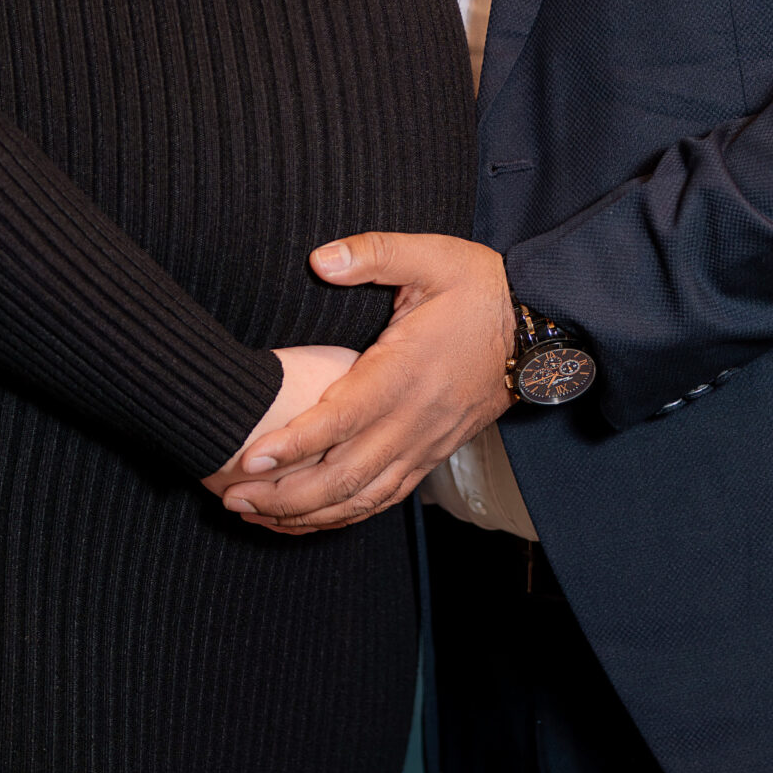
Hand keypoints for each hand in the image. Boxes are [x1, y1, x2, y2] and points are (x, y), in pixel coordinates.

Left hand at [213, 233, 514, 532]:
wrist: (539, 325)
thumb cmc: (480, 287)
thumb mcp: (431, 255)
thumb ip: (374, 253)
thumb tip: (320, 260)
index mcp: (406, 372)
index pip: (341, 420)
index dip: (294, 444)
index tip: (251, 457)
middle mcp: (414, 418)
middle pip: (344, 476)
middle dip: (285, 494)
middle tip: (232, 496)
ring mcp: (425, 442)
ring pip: (362, 498)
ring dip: (307, 514)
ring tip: (255, 514)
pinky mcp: (433, 453)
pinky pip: (384, 499)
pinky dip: (344, 516)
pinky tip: (310, 519)